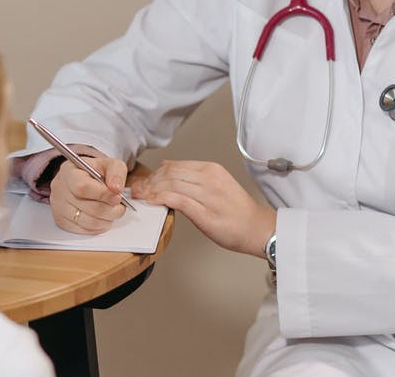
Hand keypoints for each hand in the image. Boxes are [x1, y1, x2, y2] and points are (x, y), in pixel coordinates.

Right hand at [49, 156, 127, 234]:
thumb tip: (116, 188)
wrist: (81, 179)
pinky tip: (103, 217)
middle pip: (89, 207)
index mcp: (69, 171)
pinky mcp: (61, 221)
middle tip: (119, 205)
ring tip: (113, 211)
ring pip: (88, 222)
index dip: (103, 194)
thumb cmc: (94, 172)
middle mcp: (60, 189)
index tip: (117, 196)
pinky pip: (85, 230)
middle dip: (111, 209)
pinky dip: (99, 226)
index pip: (82, 187)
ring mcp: (58, 207)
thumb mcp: (109, 164)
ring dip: (107, 219)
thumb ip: (117, 172)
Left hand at [131, 159, 274, 256]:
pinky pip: (177, 200)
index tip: (144, 183)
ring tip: (141, 197)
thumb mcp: (215, 183)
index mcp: (211, 169)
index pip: (174, 166)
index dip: (154, 174)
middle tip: (137, 190)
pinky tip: (152, 202)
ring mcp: (207, 195)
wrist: (257, 228)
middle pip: (169, 174)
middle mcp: (209, 178)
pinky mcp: (205, 212)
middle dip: (149, 182)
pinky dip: (161, 198)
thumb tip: (166, 166)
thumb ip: (191, 175)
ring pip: (171, 185)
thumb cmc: (236, 211)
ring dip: (151, 190)